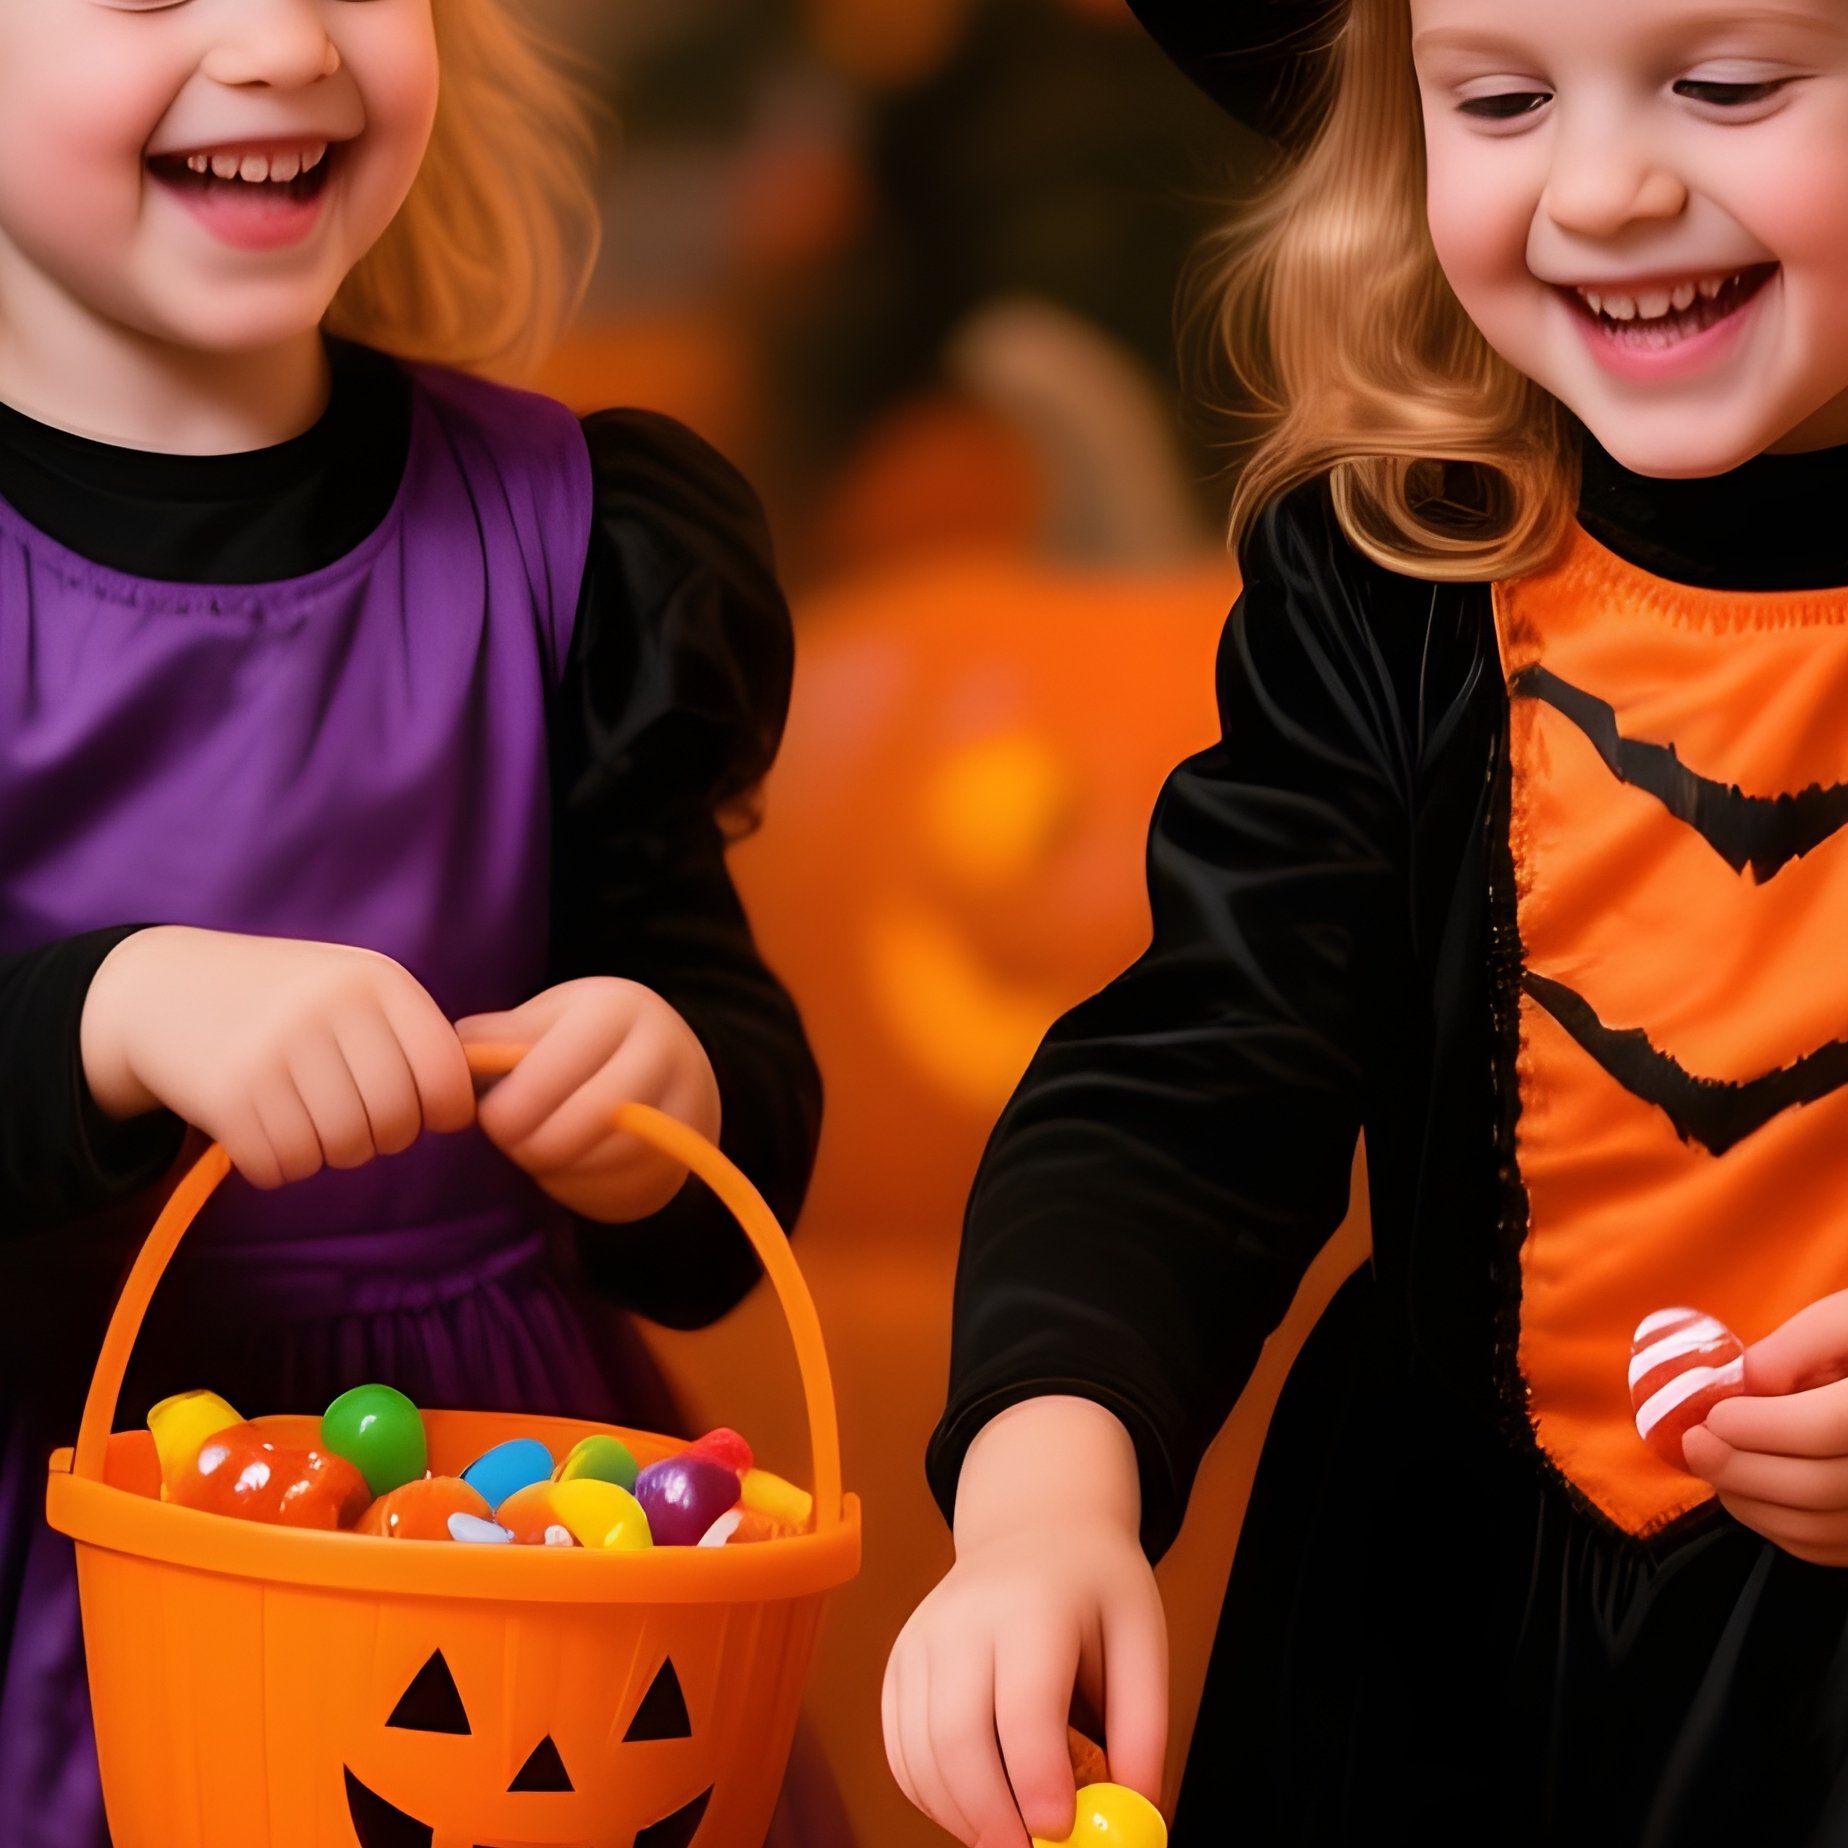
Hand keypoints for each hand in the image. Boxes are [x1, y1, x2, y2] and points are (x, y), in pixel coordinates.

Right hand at [80, 926, 474, 1190]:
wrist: (161, 989)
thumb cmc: (283, 1000)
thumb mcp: (352, 989)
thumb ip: (411, 1035)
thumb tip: (469, 1104)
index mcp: (375, 979)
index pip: (444, 1072)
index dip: (448, 1109)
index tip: (430, 1114)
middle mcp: (330, 1007)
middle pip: (397, 1121)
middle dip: (384, 1135)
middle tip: (354, 1117)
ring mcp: (278, 1048)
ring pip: (344, 1148)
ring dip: (330, 1151)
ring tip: (305, 1116)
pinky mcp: (229, 1093)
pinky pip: (285, 1164)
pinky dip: (279, 1163)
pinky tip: (263, 1128)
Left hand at [454, 977, 719, 1221]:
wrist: (674, 1059)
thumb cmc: (589, 1039)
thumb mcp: (548, 1019)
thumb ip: (499, 1037)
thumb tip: (455, 1055)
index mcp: (615, 1008)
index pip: (552, 1069)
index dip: (511, 1106)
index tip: (490, 1118)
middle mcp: (661, 1049)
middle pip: (590, 1116)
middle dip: (535, 1143)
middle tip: (514, 1145)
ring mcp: (685, 1099)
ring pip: (612, 1157)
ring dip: (561, 1169)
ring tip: (540, 1155)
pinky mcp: (691, 1149)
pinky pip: (632, 1185)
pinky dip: (589, 1189)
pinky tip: (569, 1172)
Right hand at [883, 1398, 1168, 1846]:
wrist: (1034, 1531)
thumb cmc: (1093, 1587)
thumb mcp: (1143, 1637)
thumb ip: (1144, 1727)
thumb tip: (1139, 1814)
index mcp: (1034, 1605)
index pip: (1024, 1703)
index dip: (1038, 1777)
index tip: (1059, 1829)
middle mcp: (963, 1617)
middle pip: (956, 1734)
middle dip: (989, 1815)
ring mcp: (921, 1639)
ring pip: (919, 1752)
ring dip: (959, 1814)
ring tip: (1009, 1835)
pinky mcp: (899, 1663)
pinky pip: (900, 1749)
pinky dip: (930, 1795)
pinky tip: (974, 1806)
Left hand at [1681, 1290, 1847, 1565]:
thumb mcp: (1844, 1319)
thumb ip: (1797, 1344)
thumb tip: (1749, 1381)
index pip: (1830, 1427)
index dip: (1764, 1426)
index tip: (1717, 1414)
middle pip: (1818, 1486)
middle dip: (1739, 1466)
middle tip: (1695, 1441)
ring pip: (1814, 1526)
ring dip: (1746, 1497)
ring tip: (1713, 1460)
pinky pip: (1819, 1547)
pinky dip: (1769, 1521)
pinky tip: (1743, 1485)